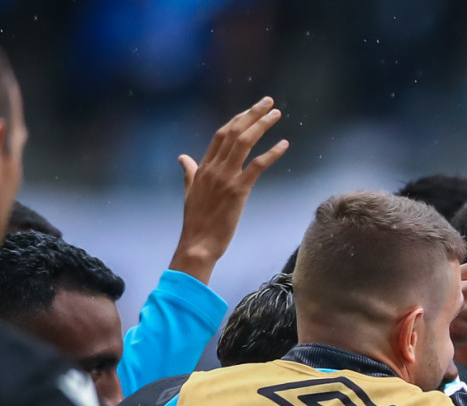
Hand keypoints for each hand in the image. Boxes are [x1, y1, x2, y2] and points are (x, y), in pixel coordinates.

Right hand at [170, 97, 289, 284]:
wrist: (198, 243)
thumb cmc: (196, 222)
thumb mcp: (190, 192)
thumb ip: (189, 172)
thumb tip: (183, 158)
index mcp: (203, 167)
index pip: (220, 134)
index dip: (236, 119)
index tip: (249, 109)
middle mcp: (213, 167)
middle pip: (233, 131)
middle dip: (251, 114)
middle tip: (268, 102)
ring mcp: (225, 177)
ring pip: (244, 142)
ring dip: (261, 125)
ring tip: (276, 114)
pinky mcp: (237, 191)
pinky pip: (256, 166)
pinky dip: (271, 153)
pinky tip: (284, 144)